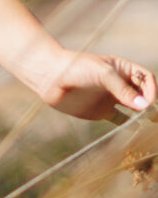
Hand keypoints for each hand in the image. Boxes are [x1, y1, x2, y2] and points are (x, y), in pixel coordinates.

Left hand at [39, 50, 156, 120]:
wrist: (50, 76)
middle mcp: (119, 83)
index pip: (146, 78)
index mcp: (122, 68)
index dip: (151, 89)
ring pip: (134, 108)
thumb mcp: (102, 74)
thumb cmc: (76, 68)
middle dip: (150, 103)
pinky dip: (130, 125)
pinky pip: (121, 120)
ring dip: (144, 115)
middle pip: (143, 94)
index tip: (148, 102)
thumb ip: (123, 90)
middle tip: (152, 116)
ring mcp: (111, 97)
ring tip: (151, 122)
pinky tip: (135, 129)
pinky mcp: (102, 111)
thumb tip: (144, 106)